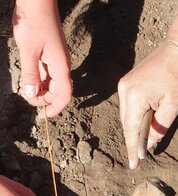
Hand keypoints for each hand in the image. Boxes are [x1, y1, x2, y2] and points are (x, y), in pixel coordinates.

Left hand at [13, 0, 71, 117]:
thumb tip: (31, 95)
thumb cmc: (34, 21)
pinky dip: (38, 81)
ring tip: (26, 90)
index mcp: (61, 67)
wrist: (38, 0)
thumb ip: (30, 74)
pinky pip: (46, 74)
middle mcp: (61, 66)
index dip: (55, 108)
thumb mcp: (28, 50)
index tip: (43, 115)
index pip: (64, 95)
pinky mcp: (49, 56)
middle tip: (28, 100)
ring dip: (40, 91)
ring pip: (51, 84)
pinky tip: (28, 80)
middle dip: (45, 100)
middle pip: (58, 92)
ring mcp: (56, 61)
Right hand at [118, 43, 177, 168]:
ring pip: (126, 117)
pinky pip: (128, 107)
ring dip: (134, 131)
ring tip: (141, 145)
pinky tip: (141, 126)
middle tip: (138, 159)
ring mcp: (124, 86)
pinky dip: (134, 119)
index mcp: (135, 97)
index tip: (133, 165)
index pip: (132, 130)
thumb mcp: (173, 105)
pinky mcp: (127, 83)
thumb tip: (149, 144)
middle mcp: (124, 91)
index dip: (133, 149)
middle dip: (133, 142)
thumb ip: (160, 127)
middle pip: (126, 124)